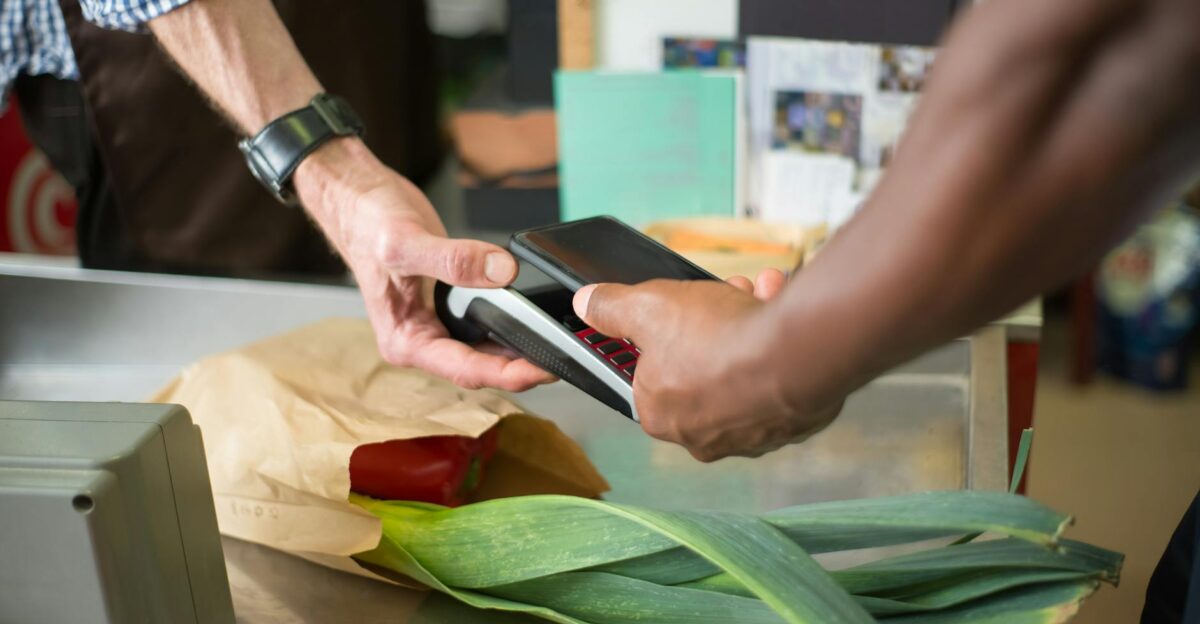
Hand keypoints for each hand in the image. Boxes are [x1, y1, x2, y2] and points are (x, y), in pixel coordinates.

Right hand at [296, 138, 554, 390]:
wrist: (357, 197)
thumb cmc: (366, 222)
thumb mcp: (406, 241)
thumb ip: (452, 260)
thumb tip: (500, 271)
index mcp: (405, 340)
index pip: (466, 371)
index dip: (509, 374)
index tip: (544, 369)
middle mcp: (420, 339)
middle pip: (480, 367)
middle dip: (522, 367)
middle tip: (565, 357)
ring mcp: (434, 324)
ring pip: (485, 348)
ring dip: (519, 348)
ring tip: (558, 343)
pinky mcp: (447, 305)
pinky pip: (485, 322)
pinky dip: (510, 322)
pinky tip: (533, 317)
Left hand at [573, 270, 843, 461]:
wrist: (797, 353)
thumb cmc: (719, 339)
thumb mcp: (649, 307)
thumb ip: (612, 308)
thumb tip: (588, 303)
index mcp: (660, 414)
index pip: (649, 376)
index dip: (662, 336)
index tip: (676, 313)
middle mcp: (702, 435)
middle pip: (699, 366)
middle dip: (711, 324)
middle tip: (723, 295)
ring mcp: (749, 433)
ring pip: (742, 369)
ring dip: (746, 324)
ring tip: (757, 293)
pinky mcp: (789, 423)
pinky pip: (777, 376)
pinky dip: (777, 344)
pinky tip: (780, 311)